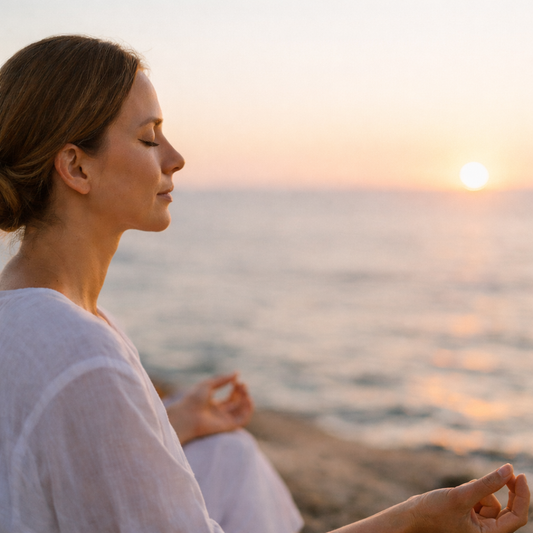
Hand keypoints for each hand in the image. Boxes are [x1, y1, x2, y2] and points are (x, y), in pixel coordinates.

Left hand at [166, 373, 253, 444]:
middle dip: (242, 392)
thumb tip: (237, 373)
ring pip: (242, 411)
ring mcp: (224, 420)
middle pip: (237, 403)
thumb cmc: (193, 399)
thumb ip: (222, 379)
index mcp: (213, 405)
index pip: (230, 397)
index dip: (236, 388)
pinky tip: (248, 399)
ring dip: (246, 399)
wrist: (187, 414)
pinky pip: (243, 420)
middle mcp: (220, 414)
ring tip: (245, 390)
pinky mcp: (228, 426)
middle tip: (242, 384)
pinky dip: (249, 410)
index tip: (236, 380)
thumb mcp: (208, 384)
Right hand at [408, 464, 529, 532]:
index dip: (522, 496)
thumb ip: (487, 483)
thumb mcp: (462, 496)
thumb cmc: (434, 512)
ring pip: (490, 500)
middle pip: (507, 509)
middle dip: (504, 490)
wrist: (411, 517)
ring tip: (458, 493)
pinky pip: (479, 498)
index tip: (519, 474)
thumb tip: (508, 469)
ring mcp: (478, 525)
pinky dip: (471, 491)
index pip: (517, 517)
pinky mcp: (469, 517)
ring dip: (479, 490)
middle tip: (507, 471)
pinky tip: (456, 494)